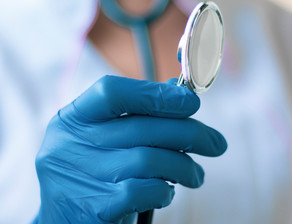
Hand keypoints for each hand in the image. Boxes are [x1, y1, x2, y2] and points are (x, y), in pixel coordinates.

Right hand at [35, 76, 226, 222]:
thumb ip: (136, 115)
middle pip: (142, 128)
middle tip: (216, 143)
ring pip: (149, 159)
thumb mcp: (103, 136)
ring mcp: (81, 177)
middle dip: (190, 133)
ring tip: (196, 175)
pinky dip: (165, 190)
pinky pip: (145, 190)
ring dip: (184, 166)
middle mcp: (71, 144)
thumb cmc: (94, 168)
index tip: (191, 102)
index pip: (112, 92)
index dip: (156, 94)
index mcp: (74, 118)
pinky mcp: (96, 208)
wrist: (62, 216)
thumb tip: (181, 96)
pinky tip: (167, 191)